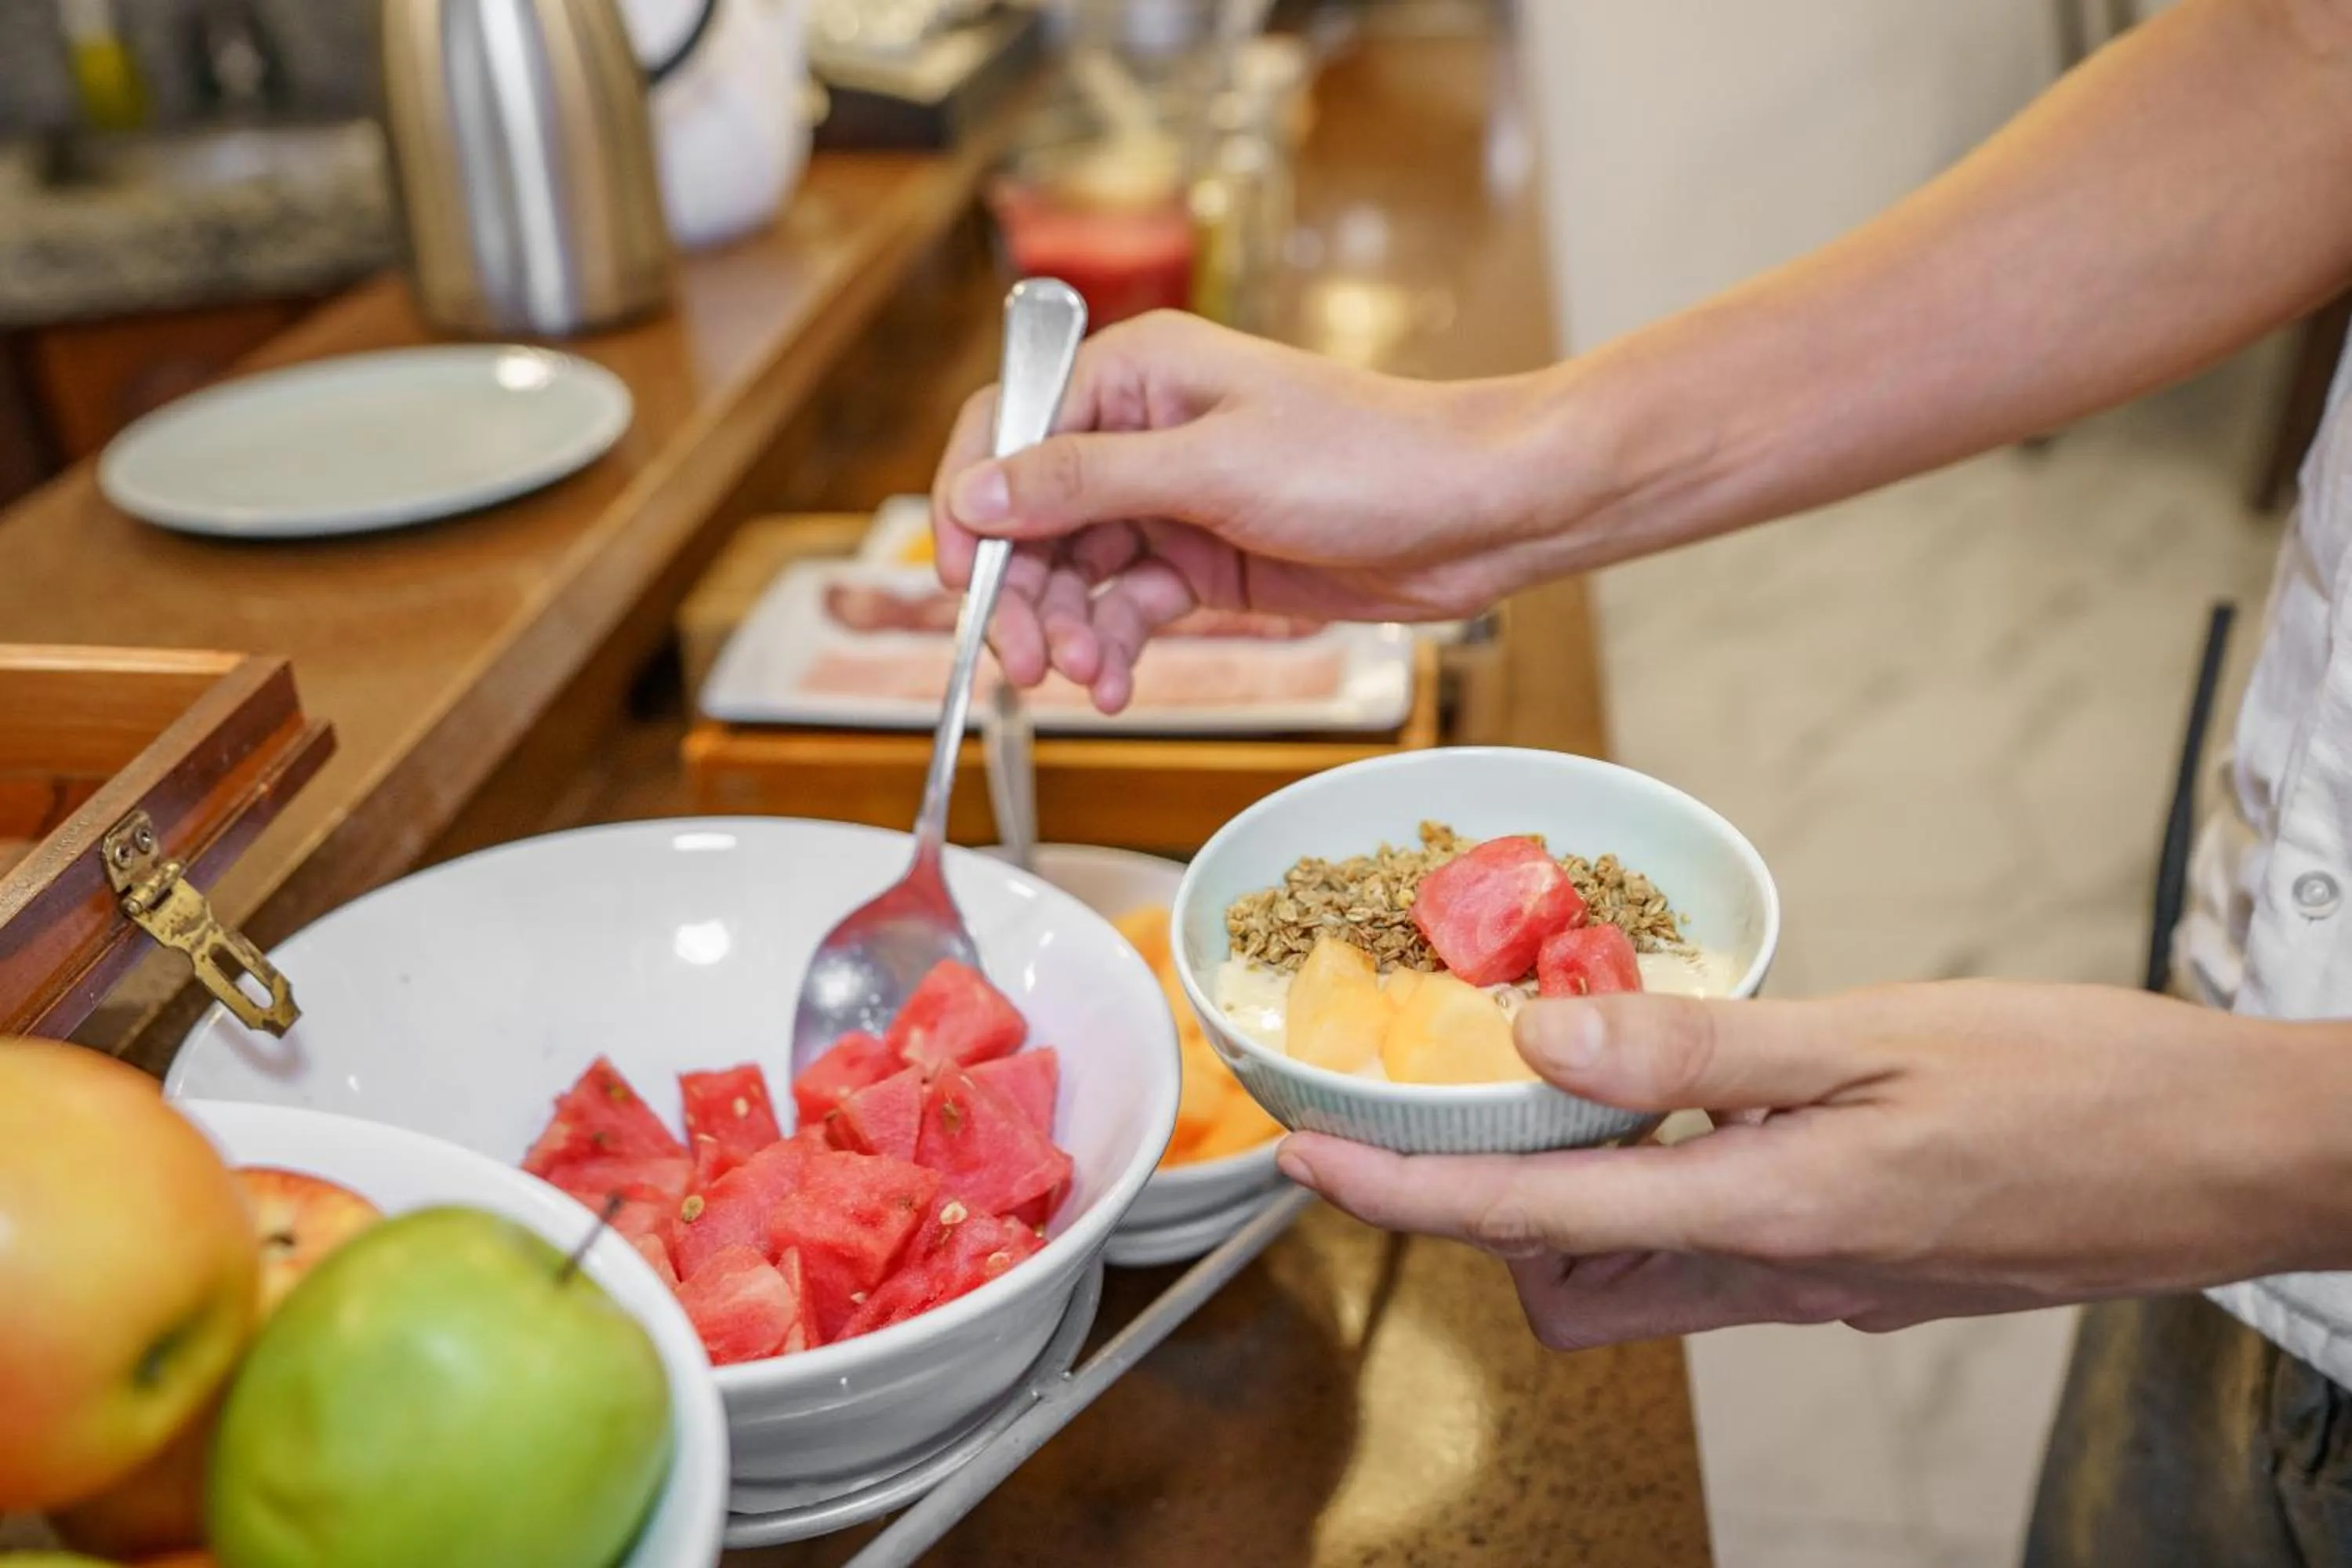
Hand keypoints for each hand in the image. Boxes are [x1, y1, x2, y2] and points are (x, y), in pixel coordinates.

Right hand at [930, 311, 1578, 710]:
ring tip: (1092, 680)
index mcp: (1137, 374)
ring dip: (1069, 631)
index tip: (960, 580)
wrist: (1477, 513)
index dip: (971, 505)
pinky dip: (1115, 647)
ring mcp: (1172, 499)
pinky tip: (1118, 683)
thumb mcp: (1214, 469)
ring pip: (1074, 572)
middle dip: (1022, 593)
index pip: (1008, 428)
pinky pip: (1126, 607)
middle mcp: (1143, 430)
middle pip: (1031, 515)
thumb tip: (979, 493)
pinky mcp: (1204, 558)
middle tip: (1027, 663)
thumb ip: (1087, 484)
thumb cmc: (1370, 459)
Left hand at [1276, 981, 2344, 1348]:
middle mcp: (1776, 1275)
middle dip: (1486, 1211)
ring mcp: (1821, 1286)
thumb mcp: (1879, 1033)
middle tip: (1464, 1096)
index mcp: (1766, 1214)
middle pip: (1564, 1284)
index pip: (1527, 1219)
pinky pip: (1717, 1250)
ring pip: (1635, 1277)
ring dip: (1576, 1199)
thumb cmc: (2081, 1086)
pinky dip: (1669, 1185)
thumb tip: (1540, 1033)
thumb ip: (1698, 1041)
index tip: (1306, 1159)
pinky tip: (1705, 1097)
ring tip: (1584, 1075)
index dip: (1400, 1191)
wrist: (2235, 1160)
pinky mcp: (1860, 1271)